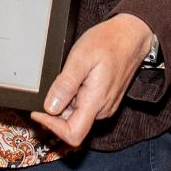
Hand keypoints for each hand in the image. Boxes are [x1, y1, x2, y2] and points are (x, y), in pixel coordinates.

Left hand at [30, 13, 154, 146]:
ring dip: (65, 102)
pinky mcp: (105, 100)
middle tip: (52, 85)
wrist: (131, 35)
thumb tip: (50, 107)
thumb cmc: (108, 43)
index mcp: (96, 103)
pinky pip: (84, 106)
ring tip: (68, 77)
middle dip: (56, 110)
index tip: (38, 111)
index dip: (52, 126)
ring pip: (76, 115)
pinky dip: (74, 97)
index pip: (73, 134)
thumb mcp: (81, 58)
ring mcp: (105, 106)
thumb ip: (65, 84)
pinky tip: (75, 79)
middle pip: (71, 125)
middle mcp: (102, 110)